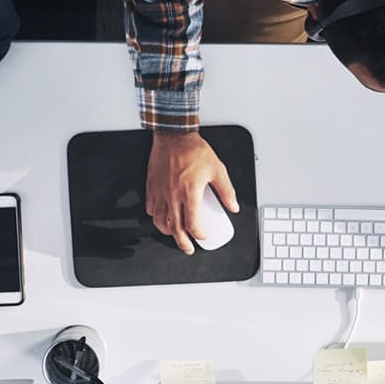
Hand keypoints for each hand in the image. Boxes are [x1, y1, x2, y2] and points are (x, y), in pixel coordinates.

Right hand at [146, 131, 238, 254]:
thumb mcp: (217, 170)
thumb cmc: (194, 150)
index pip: (192, 223)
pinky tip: (161, 216)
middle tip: (188, 248)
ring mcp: (160, 192)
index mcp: (189, 193)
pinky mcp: (152, 186)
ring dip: (167, 232)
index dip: (198, 234)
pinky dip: (156, 216)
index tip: (203, 236)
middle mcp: (173, 195)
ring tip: (174, 235)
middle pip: (175, 228)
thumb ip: (226, 190)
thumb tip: (233, 206)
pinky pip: (151, 207)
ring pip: (160, 220)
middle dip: (182, 242)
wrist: (174, 135)